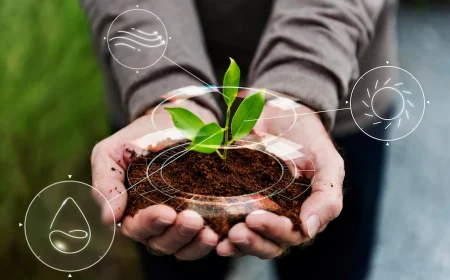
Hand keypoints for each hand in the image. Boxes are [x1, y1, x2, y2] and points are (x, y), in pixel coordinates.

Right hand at [91, 99, 219, 259]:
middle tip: (192, 219)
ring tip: (209, 232)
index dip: (151, 224)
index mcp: (131, 212)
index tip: (166, 212)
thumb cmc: (137, 139)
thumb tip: (109, 219)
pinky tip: (220, 233)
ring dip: (196, 243)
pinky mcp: (203, 215)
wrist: (172, 121)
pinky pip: (205, 237)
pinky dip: (211, 240)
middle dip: (177, 234)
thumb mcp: (111, 154)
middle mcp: (156, 223)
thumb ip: (106, 184)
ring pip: (184, 247)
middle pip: (162, 243)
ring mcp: (179, 221)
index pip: (138, 228)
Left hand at [216, 99, 343, 257]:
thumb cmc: (309, 139)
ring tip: (222, 239)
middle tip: (237, 232)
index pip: (290, 235)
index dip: (273, 232)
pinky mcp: (237, 199)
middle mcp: (280, 219)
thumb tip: (308, 230)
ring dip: (236, 243)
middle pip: (267, 244)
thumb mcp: (327, 163)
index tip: (255, 218)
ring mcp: (257, 210)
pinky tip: (210, 231)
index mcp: (303, 215)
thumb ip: (327, 196)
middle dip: (252, 242)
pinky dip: (220, 230)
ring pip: (248, 238)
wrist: (283, 113)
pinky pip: (228, 221)